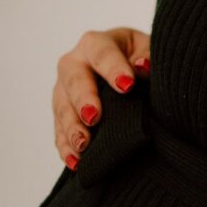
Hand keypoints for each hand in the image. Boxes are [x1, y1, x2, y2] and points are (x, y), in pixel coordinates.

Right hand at [55, 26, 151, 168]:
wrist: (127, 70)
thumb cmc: (138, 57)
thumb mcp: (146, 49)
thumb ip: (147, 56)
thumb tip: (143, 66)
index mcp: (96, 43)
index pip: (102, 53)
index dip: (114, 69)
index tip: (128, 86)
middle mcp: (74, 63)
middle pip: (74, 80)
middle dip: (83, 99)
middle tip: (94, 118)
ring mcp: (64, 89)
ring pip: (62, 107)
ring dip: (71, 128)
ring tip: (83, 145)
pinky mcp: (62, 113)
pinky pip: (59, 131)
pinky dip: (66, 147)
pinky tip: (74, 163)